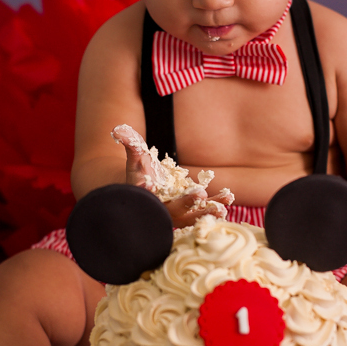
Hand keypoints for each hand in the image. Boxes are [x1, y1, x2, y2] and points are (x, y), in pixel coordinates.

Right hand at [111, 124, 232, 226]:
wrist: (149, 189)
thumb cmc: (141, 172)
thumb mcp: (136, 157)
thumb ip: (131, 144)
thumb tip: (119, 129)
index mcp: (143, 197)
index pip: (142, 195)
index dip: (145, 191)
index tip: (149, 187)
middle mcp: (160, 209)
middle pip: (171, 210)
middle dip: (186, 202)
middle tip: (199, 194)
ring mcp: (176, 214)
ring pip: (191, 216)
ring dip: (206, 211)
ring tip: (221, 207)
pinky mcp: (190, 212)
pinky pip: (202, 212)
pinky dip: (215, 207)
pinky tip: (228, 200)